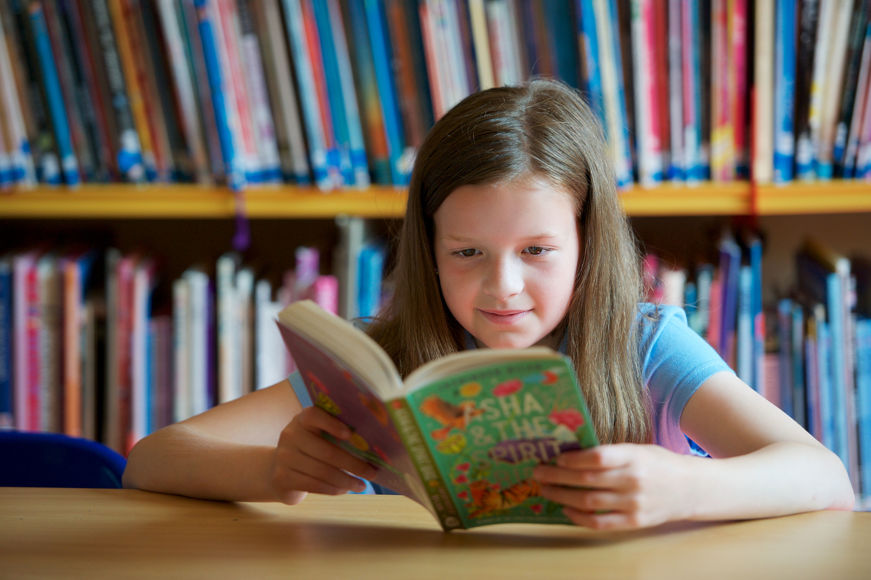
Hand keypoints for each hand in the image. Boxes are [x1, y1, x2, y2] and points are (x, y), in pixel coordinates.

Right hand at [269, 406, 377, 503]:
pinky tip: (345, 489)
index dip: (332, 424)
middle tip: (371, 473)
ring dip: (346, 481)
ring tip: (361, 485)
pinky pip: (314, 485)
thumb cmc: (310, 449)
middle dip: (353, 464)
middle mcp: (290, 435)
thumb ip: (337, 435)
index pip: (314, 415)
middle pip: (326, 452)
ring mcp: (284, 457)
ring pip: (322, 472)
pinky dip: (333, 489)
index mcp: (302, 419)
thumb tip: (370, 447)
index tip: (350, 435)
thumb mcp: (318, 436)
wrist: (279, 469)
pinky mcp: (282, 478)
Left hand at [533, 443, 694, 529]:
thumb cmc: (658, 463)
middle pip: (587, 480)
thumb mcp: (638, 449)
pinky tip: (565, 508)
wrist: (691, 488)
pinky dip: (579, 517)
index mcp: (634, 456)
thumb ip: (611, 453)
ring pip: (589, 502)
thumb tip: (571, 453)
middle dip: (557, 476)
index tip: (557, 457)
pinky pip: (600, 522)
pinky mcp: (634, 522)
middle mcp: (633, 481)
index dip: (574, 459)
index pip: (598, 457)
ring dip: (562, 496)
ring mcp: (633, 504)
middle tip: (538, 472)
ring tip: (546, 489)